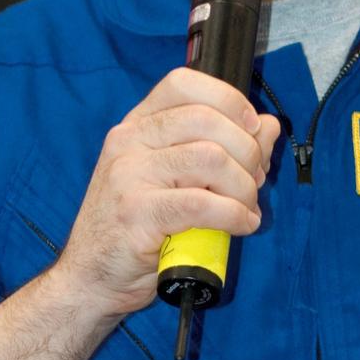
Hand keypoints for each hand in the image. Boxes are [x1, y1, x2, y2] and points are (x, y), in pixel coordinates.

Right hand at [53, 68, 280, 321]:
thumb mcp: (179, 178)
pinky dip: (235, 215)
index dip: (227, 98)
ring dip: (243, 187)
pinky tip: (241, 225)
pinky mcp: (137, 214)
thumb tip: (269, 126)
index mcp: (137, 124)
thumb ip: (224, 147)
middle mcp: (129, 140)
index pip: (183, 82)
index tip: (251, 126)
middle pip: (206, 119)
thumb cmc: (138, 228)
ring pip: (211, 158)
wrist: (90, 278)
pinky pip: (203, 203)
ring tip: (246, 207)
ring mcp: (129, 175)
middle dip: (247, 150)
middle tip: (254, 180)